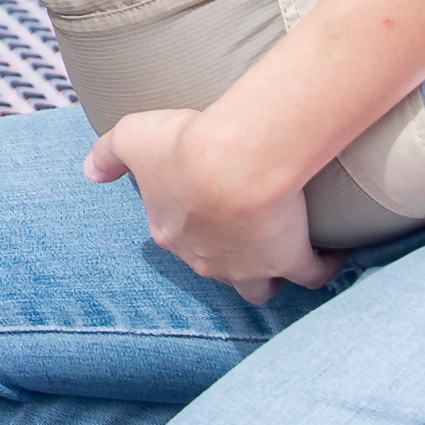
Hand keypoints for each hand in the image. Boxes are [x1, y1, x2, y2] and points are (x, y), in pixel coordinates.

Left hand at [83, 107, 338, 301]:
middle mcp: (207, 259)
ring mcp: (249, 266)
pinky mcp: (289, 261)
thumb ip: (106, 153)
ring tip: (285, 254)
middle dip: (228, 257)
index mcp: (171, 233)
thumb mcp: (131, 137)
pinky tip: (334, 254)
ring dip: (270, 275)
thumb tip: (90, 172)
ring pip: (261, 287)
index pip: (177, 237)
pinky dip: (324, 268)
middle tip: (246, 233)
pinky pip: (312, 276)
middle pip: (217, 269)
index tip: (210, 203)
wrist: (234, 161)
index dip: (191, 224)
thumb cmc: (182, 144)